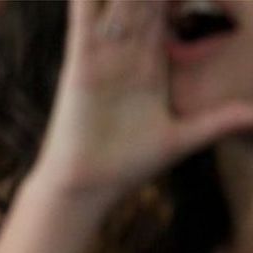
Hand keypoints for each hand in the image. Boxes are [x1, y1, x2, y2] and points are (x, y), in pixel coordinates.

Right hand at [33, 0, 252, 208]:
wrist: (88, 187)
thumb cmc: (128, 165)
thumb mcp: (184, 136)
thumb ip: (219, 120)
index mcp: (151, 64)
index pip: (171, 9)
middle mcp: (126, 52)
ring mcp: (102, 54)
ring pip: (118, 0)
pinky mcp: (81, 62)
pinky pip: (82, 19)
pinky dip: (85, 1)